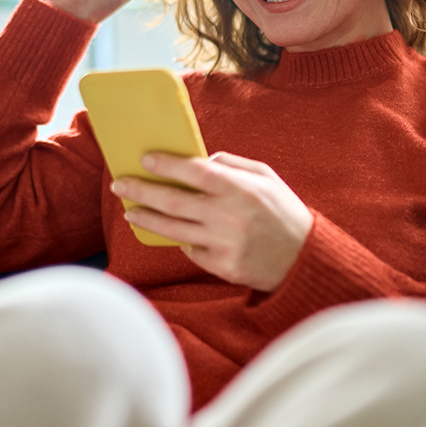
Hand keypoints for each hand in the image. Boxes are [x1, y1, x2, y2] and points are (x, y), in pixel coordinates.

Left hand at [111, 152, 314, 291]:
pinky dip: (181, 240)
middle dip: (142, 191)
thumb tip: (199, 160)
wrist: (304, 258)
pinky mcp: (222, 267)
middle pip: (173, 202)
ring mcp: (224, 244)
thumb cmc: (284, 211)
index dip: (167, 164)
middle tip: (120, 184)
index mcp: (241, 189)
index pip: (194, 171)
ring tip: (130, 211)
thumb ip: (232, 164)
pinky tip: (173, 233)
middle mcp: (229, 216)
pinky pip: (191, 251)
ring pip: (173, 230)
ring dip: (147, 219)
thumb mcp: (266, 177)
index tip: (145, 159)